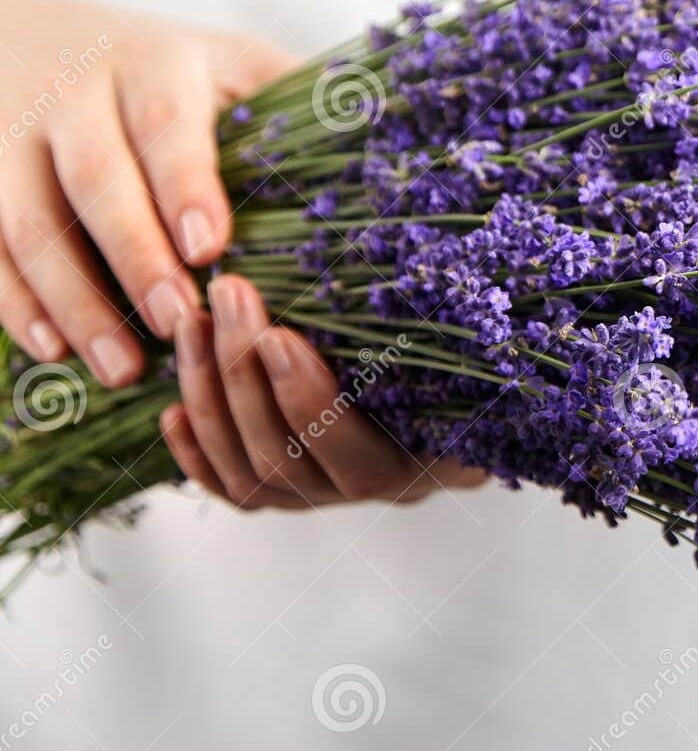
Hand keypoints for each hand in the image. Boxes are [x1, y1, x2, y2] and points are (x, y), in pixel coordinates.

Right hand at [0, 0, 295, 384]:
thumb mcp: (235, 65)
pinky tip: (53, 353)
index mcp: (158, 65)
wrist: (30, 31)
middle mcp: (78, 94)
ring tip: (122, 368)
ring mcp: (16, 136)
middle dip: (133, 255)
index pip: (168, 126)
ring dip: (73, 298)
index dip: (187, 184)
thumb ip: (297, 101)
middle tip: (176, 322)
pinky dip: (16, 301)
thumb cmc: (174, 69)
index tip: (212, 246)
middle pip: (96, 179)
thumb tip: (393, 143)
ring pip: (28, 220)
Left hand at [161, 275, 486, 509]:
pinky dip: (197, 454)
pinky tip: (172, 411)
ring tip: (192, 326)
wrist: (472, 400)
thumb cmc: (472, 358)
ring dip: (210, 397)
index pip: (351, 451)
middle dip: (243, 373)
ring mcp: (323, 497)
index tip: (279, 335)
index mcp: (421, 461)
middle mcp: (369, 488)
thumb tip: (416, 253)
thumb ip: (441, 317)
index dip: (307, 399)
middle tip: (228, 296)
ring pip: (249, 474)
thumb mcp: (468, 341)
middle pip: (283, 456)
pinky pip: (233, 490)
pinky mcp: (288, 495)